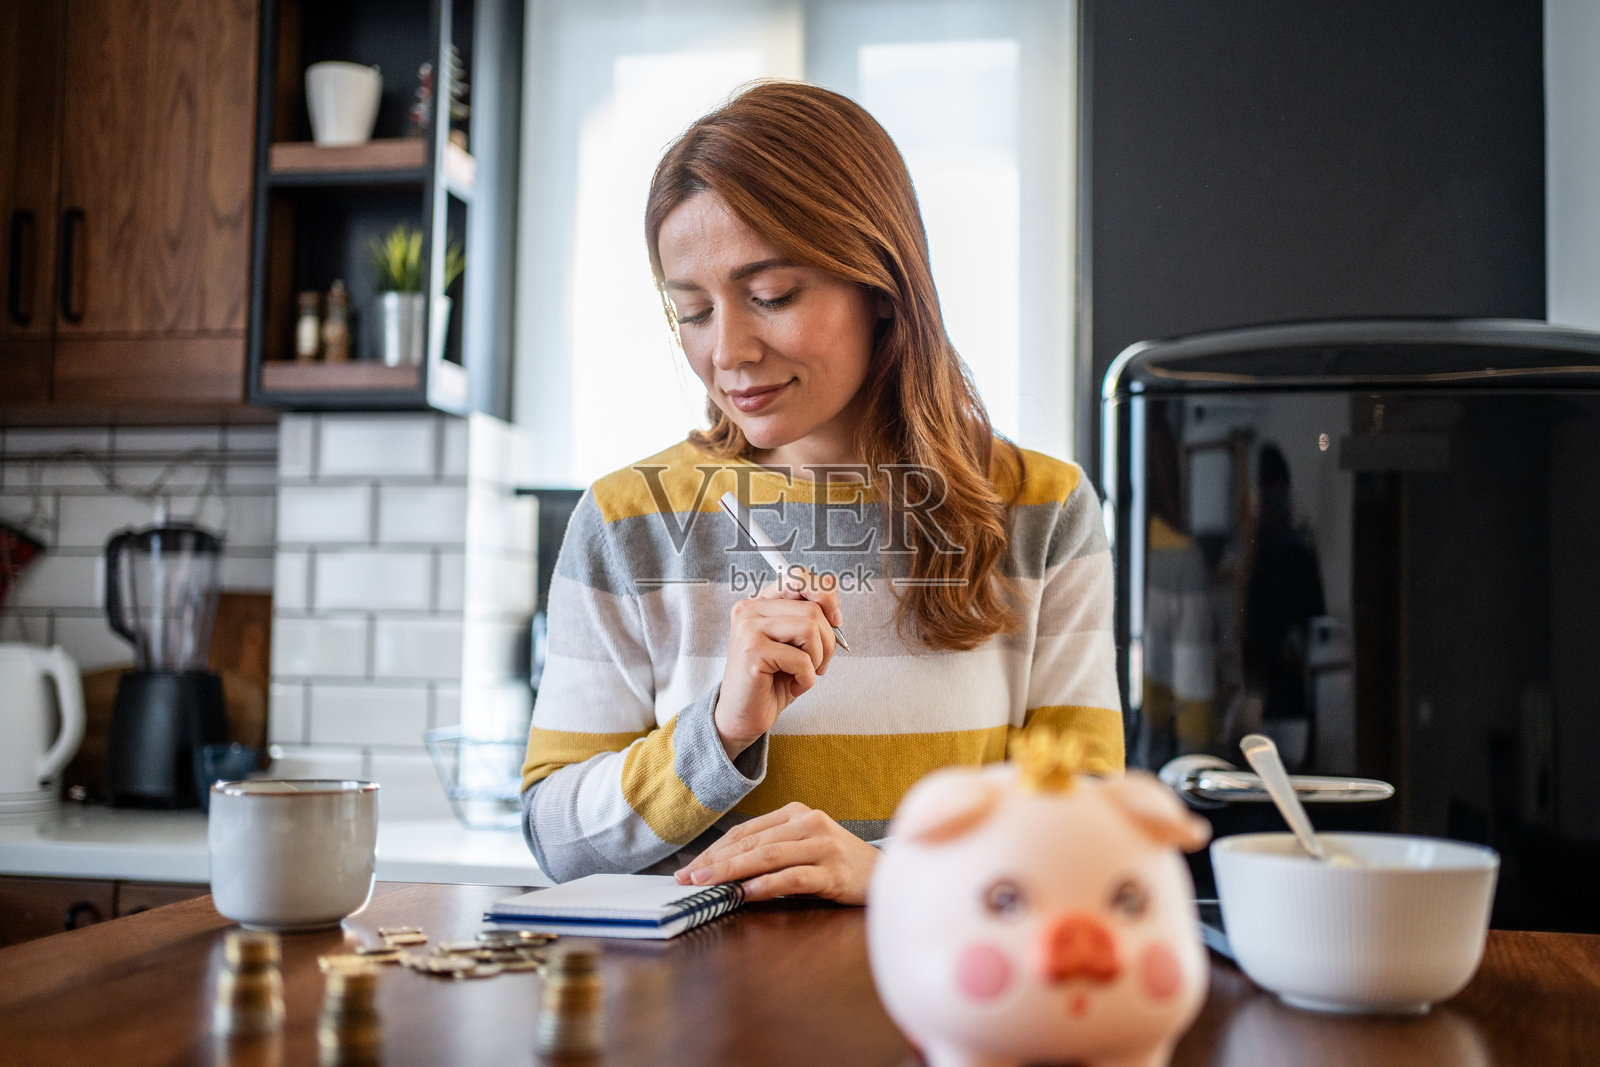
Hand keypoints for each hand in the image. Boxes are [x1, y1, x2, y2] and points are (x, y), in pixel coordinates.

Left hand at [674, 803, 878, 904]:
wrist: (887, 875)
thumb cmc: (839, 863)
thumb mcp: (805, 846)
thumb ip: (771, 850)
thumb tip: (723, 869)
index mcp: (798, 813)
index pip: (746, 831)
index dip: (715, 850)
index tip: (690, 869)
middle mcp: (809, 823)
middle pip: (752, 842)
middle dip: (715, 862)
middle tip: (688, 878)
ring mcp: (823, 846)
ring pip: (768, 856)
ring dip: (732, 872)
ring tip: (707, 884)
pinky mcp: (833, 871)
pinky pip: (793, 878)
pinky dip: (766, 886)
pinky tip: (746, 893)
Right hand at [714, 567, 839, 758]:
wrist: (743, 716)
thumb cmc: (772, 680)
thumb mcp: (797, 643)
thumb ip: (810, 615)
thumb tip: (832, 592)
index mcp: (761, 602)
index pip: (799, 576)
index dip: (825, 595)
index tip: (836, 620)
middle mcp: (750, 609)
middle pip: (812, 608)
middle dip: (828, 641)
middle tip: (818, 664)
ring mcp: (748, 629)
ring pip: (810, 629)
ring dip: (818, 660)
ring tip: (803, 675)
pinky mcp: (752, 652)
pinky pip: (801, 660)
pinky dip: (807, 679)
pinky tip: (793, 686)